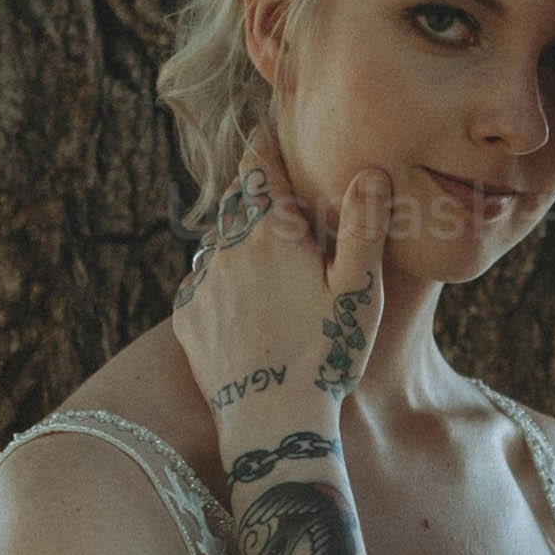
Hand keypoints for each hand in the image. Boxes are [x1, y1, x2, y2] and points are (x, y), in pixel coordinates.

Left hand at [170, 141, 388, 447]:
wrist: (271, 423)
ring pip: (217, 242)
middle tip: (282, 207)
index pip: (258, 163)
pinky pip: (201, 282)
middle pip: (237, 202)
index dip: (265, 143)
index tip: (270, 131)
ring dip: (239, 243)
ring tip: (268, 268)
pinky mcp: (186, 316)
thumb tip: (369, 170)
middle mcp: (227, 247)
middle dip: (257, 197)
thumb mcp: (359, 291)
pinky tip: (247, 308)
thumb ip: (363, 225)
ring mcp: (201, 282)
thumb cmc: (326, 357)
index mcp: (273, 232)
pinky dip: (221, 283)